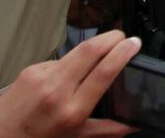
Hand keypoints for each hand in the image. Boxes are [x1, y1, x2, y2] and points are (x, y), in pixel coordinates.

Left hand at [0, 29, 138, 137]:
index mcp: (71, 110)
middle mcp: (56, 91)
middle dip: (111, 37)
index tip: (133, 44)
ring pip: (74, 51)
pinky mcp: (30, 70)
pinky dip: (68, 64)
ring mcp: (41, 77)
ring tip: (100, 52)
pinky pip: (57, 61)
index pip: (103, 72)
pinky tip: (66, 75)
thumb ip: (107, 129)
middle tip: (122, 36)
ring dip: (91, 48)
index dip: (122, 53)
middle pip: (89, 49)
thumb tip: (132, 125)